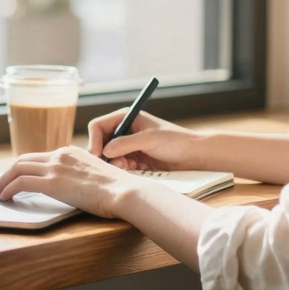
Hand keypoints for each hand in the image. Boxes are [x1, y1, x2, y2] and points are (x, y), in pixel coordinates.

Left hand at [0, 146, 148, 217]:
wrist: (124, 191)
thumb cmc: (117, 190)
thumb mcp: (96, 176)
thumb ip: (81, 177)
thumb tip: (75, 188)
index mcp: (70, 152)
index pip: (39, 157)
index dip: (24, 168)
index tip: (17, 178)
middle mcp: (60, 155)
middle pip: (23, 160)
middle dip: (8, 173)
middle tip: (1, 186)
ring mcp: (55, 167)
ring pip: (17, 169)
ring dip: (3, 182)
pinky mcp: (51, 182)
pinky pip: (20, 182)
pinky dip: (8, 189)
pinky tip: (4, 198)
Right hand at [87, 110, 201, 171]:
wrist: (194, 156)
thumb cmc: (176, 141)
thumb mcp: (149, 139)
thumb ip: (125, 144)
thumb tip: (105, 151)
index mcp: (126, 118)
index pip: (99, 126)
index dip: (94, 139)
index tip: (97, 154)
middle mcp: (124, 131)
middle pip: (101, 142)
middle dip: (104, 154)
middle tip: (113, 164)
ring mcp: (129, 147)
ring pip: (109, 157)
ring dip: (115, 163)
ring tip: (128, 167)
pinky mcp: (134, 161)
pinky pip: (120, 166)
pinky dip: (123, 170)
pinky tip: (134, 171)